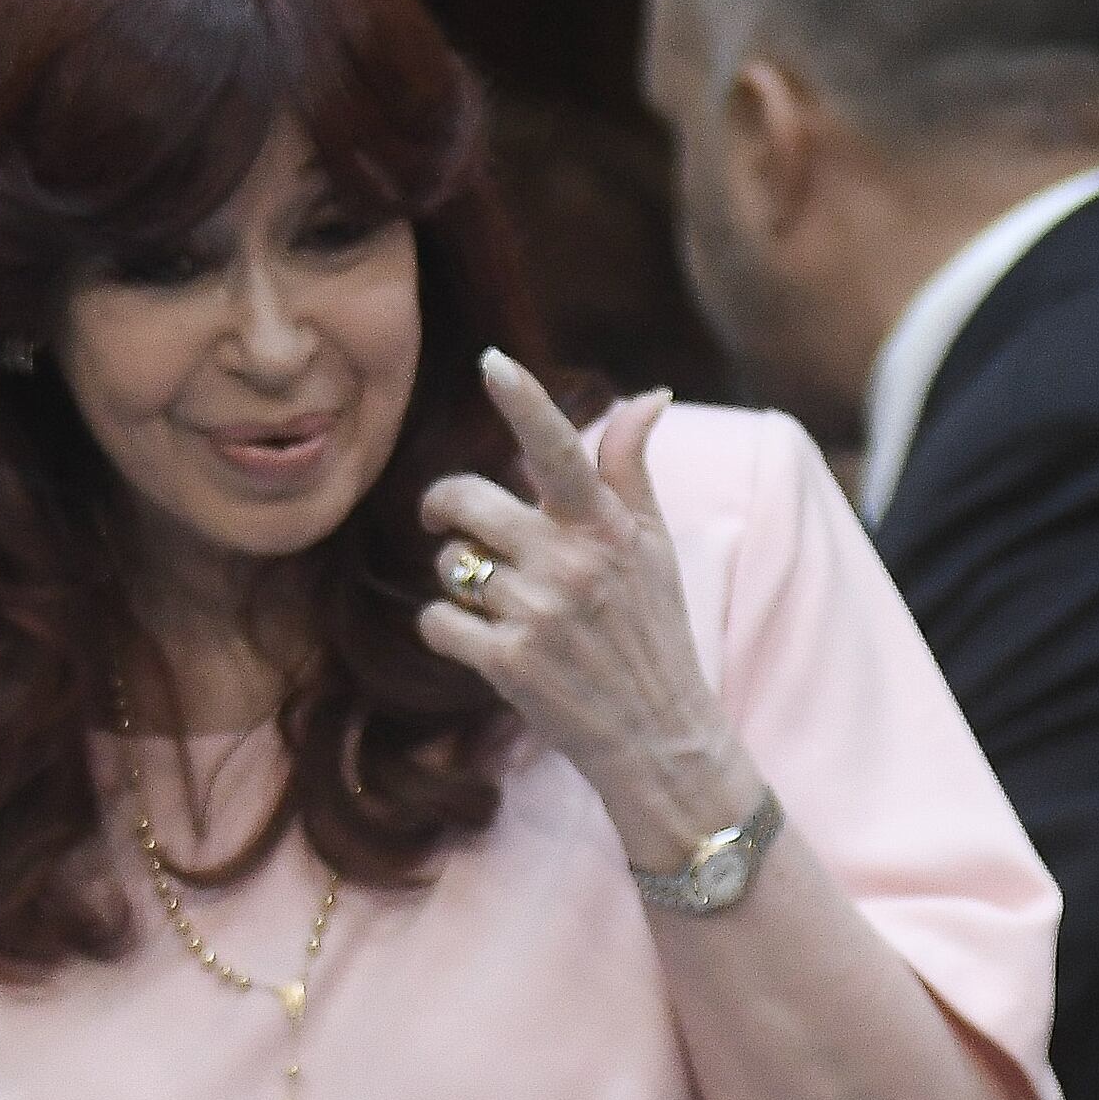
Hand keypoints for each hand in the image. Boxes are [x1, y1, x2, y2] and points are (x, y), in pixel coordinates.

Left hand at [416, 366, 750, 854]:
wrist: (660, 739)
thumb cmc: (652, 635)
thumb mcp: (652, 548)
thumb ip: (631, 470)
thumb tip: (651, 394)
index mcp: (605, 527)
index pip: (562, 448)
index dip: (524, 402)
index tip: (491, 360)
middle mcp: (571, 563)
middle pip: (465, 500)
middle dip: (444, 509)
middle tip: (448, 521)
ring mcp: (538, 614)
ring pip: (448, 565)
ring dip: (459, 581)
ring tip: (504, 607)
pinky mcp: (507, 663)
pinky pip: (437, 621)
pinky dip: (447, 630)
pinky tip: (484, 644)